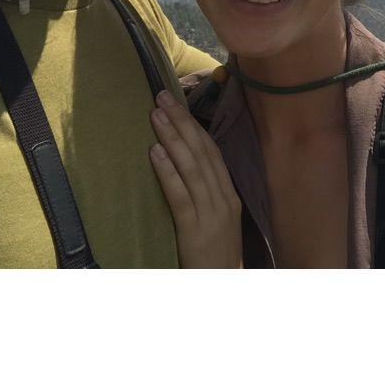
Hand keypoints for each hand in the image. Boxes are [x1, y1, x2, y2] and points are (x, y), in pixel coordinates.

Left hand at [149, 90, 241, 267]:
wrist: (223, 287)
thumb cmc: (214, 258)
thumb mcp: (216, 222)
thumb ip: (205, 196)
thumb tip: (183, 167)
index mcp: (229, 195)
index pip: (211, 152)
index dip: (193, 126)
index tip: (176, 104)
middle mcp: (223, 198)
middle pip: (202, 152)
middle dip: (181, 122)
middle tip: (161, 97)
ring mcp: (212, 213)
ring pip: (191, 167)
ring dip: (172, 138)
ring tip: (155, 116)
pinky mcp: (196, 230)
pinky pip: (180, 195)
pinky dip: (168, 171)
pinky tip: (155, 153)